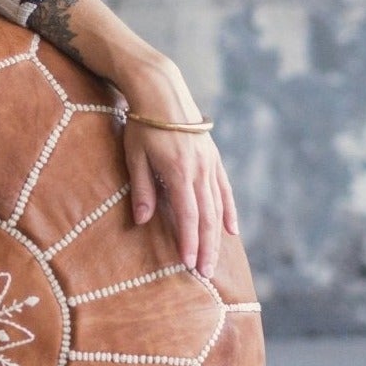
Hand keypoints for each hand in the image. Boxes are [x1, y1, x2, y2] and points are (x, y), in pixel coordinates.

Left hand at [116, 66, 239, 279]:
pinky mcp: (213, 159)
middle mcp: (199, 171)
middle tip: (205, 274)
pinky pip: (224, 190)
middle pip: (206, 216)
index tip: (189, 263)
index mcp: (178, 172)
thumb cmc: (142, 124)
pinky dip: (228, 210)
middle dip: (206, 247)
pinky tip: (231, 229)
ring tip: (216, 260)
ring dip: (217, 235)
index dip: (189, 241)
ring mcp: (210, 164)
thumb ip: (141, 189)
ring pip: (217, 206)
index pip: (187, 215)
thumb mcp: (134, 156)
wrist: (162, 91)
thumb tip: (143, 221)